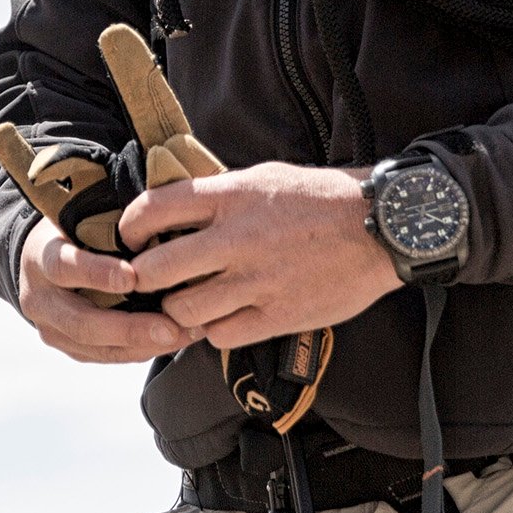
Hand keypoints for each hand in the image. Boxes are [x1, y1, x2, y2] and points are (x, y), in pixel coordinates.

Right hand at [16, 218, 190, 363]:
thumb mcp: (83, 215)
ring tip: (183, 335)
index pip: (63, 266)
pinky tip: (174, 340)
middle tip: (170, 327)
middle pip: (81, 322)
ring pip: (97, 348)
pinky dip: (142, 350)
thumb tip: (160, 211)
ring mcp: (51, 329)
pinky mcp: (69, 348)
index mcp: (40, 257)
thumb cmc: (77, 229)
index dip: (96, 273)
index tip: (132, 277)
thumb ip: (112, 219)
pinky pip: (108, 356)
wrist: (45, 259)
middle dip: (129, 328)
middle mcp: (40, 299)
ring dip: (143, 345)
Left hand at [119, 162, 401, 348]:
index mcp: (232, 197)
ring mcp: (257, 282)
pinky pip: (220, 335)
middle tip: (148, 280)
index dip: (130, 227)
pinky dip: (214, 330)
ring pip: (183, 310)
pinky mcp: (277, 316)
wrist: (382, 228)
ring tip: (188, 300)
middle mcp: (237, 239)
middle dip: (142, 278)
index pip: (153, 209)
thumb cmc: (321, 199)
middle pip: (155, 270)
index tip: (132, 238)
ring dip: (178, 309)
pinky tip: (224, 317)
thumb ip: (219, 194)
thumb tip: (174, 209)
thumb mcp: (264, 177)